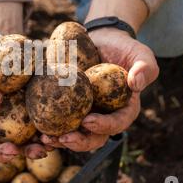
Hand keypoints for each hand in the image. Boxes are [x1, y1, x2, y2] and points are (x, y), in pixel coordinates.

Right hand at [0, 31, 46, 161]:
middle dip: (2, 151)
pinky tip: (63, 135)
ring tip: (43, 148)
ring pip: (18, 145)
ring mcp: (11, 123)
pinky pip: (40, 133)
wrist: (11, 51)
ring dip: (30, 150)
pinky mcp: (32, 119)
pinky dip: (50, 137)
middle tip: (14, 149)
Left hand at [41, 27, 158, 151]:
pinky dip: (48, 126)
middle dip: (79, 141)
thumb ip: (145, 68)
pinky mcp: (69, 107)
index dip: (104, 126)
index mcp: (124, 109)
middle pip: (94, 137)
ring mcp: (85, 113)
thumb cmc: (124, 47)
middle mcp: (104, 116)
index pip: (117, 123)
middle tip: (63, 138)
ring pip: (74, 134)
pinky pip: (59, 120)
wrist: (102, 40)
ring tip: (45, 139)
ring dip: (60, 140)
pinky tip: (36, 127)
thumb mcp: (141, 53)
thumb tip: (136, 84)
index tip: (88, 121)